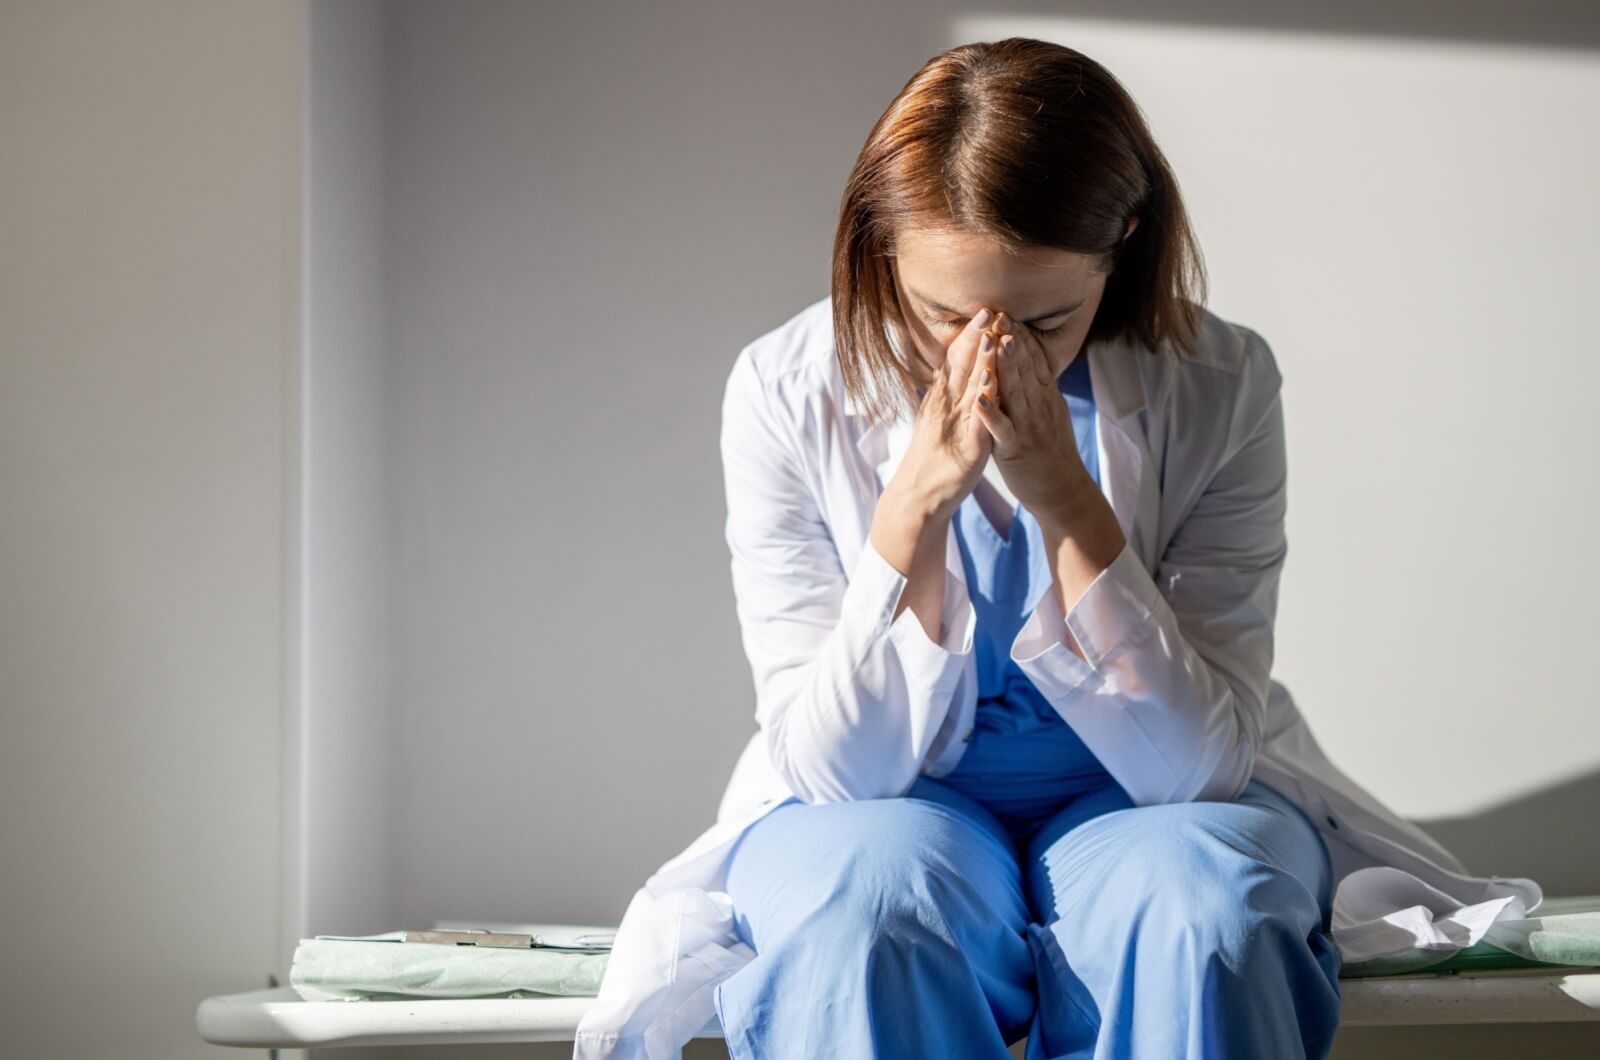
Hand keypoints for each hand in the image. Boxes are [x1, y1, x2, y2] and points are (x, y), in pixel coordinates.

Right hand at [886, 308, 1001, 520]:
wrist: (917, 499)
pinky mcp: (965, 449)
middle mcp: (945, 408)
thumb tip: (955, 372)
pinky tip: (989, 383)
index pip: (956, 361)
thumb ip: (949, 396)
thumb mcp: (942, 421)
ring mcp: (954, 427)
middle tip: (986, 307)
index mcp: (943, 401)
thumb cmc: (934, 459)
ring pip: (967, 388)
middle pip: (960, 367)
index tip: (982, 309)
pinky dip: (981, 401)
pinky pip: (975, 422)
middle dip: (973, 337)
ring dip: (977, 361)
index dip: (969, 335)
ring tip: (990, 334)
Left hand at [973, 312, 1088, 525]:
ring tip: (996, 343)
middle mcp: (1039, 407)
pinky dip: (991, 415)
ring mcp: (1029, 427)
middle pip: (1026, 369)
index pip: (1034, 360)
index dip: (1020, 335)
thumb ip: (1038, 386)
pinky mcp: (1016, 450)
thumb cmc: (1048, 451)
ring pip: (1016, 393)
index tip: (1006, 311)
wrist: (1063, 491)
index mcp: (1044, 396)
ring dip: (1006, 367)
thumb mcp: (1047, 412)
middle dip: (1012, 340)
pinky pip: (1003, 430)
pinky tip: (979, 399)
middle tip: (1000, 314)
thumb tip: (1029, 359)